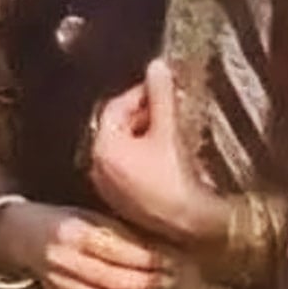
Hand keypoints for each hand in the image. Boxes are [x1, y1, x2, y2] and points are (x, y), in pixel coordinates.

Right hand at [0, 198, 173, 288]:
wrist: (16, 232)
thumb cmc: (61, 216)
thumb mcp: (87, 212)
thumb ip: (116, 224)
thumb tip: (158, 231)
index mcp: (75, 228)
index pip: (118, 245)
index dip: (148, 253)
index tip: (174, 253)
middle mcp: (65, 255)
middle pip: (114, 274)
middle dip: (148, 277)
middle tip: (177, 274)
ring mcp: (58, 278)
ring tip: (163, 285)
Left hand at [90, 57, 228, 246]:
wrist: (188, 222)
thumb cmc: (174, 175)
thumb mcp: (168, 129)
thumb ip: (160, 95)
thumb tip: (156, 66)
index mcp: (104, 148)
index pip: (116, 107)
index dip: (140, 92)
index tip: (163, 86)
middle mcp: (99, 168)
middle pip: (119, 126)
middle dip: (145, 112)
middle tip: (170, 105)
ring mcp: (110, 186)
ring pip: (126, 146)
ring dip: (147, 132)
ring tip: (172, 126)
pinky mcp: (123, 200)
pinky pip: (130, 165)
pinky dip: (146, 153)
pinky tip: (168, 152)